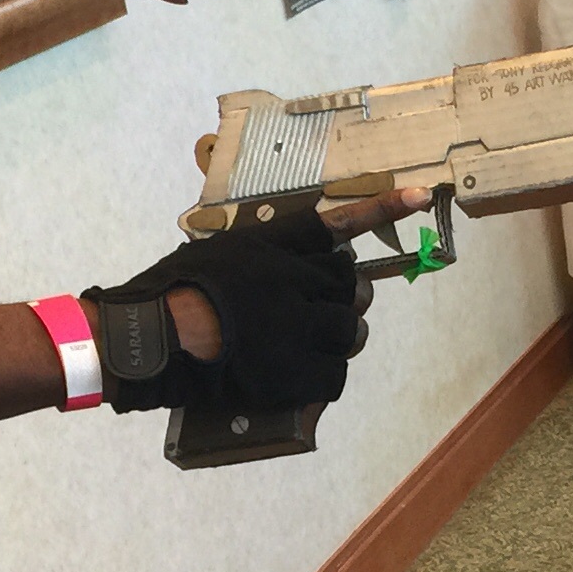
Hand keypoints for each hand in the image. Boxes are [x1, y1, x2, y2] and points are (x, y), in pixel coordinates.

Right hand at [85, 207, 375, 413]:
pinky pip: (335, 374)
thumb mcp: (219, 249)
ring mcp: (296, 328)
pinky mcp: (292, 371)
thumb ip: (261, 252)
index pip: (337, 223)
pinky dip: (327, 376)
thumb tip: (292, 266)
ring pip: (349, 330)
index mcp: (274, 247)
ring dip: (343, 336)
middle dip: (347, 296)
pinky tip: (309, 376)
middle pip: (348, 285)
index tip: (420, 195)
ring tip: (321, 342)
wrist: (152, 338)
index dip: (382, 209)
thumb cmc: (172, 290)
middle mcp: (293, 282)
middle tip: (331, 308)